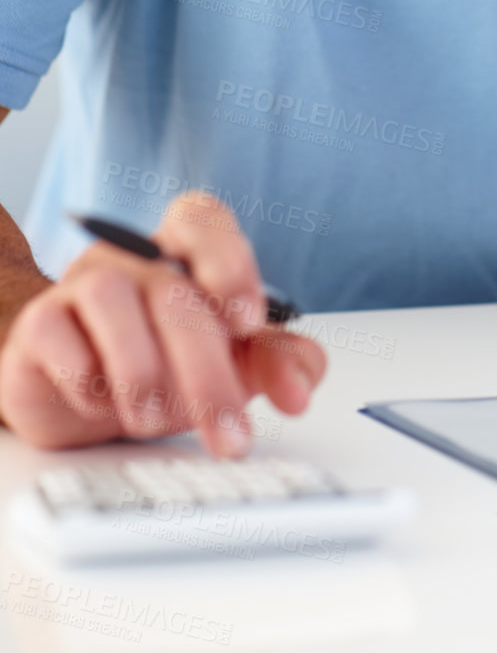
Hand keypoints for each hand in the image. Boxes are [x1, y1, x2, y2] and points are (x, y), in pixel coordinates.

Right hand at [0, 190, 325, 454]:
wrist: (83, 391)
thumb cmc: (167, 362)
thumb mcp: (232, 362)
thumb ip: (277, 362)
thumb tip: (300, 386)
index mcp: (186, 246)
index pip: (204, 220)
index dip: (229, 264)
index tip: (249, 321)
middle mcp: (134, 254)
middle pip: (173, 291)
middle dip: (207, 371)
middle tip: (229, 432)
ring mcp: (83, 282)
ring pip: (113, 300)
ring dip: (142, 373)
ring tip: (155, 419)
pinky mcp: (40, 324)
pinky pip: (58, 337)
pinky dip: (86, 380)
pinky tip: (101, 404)